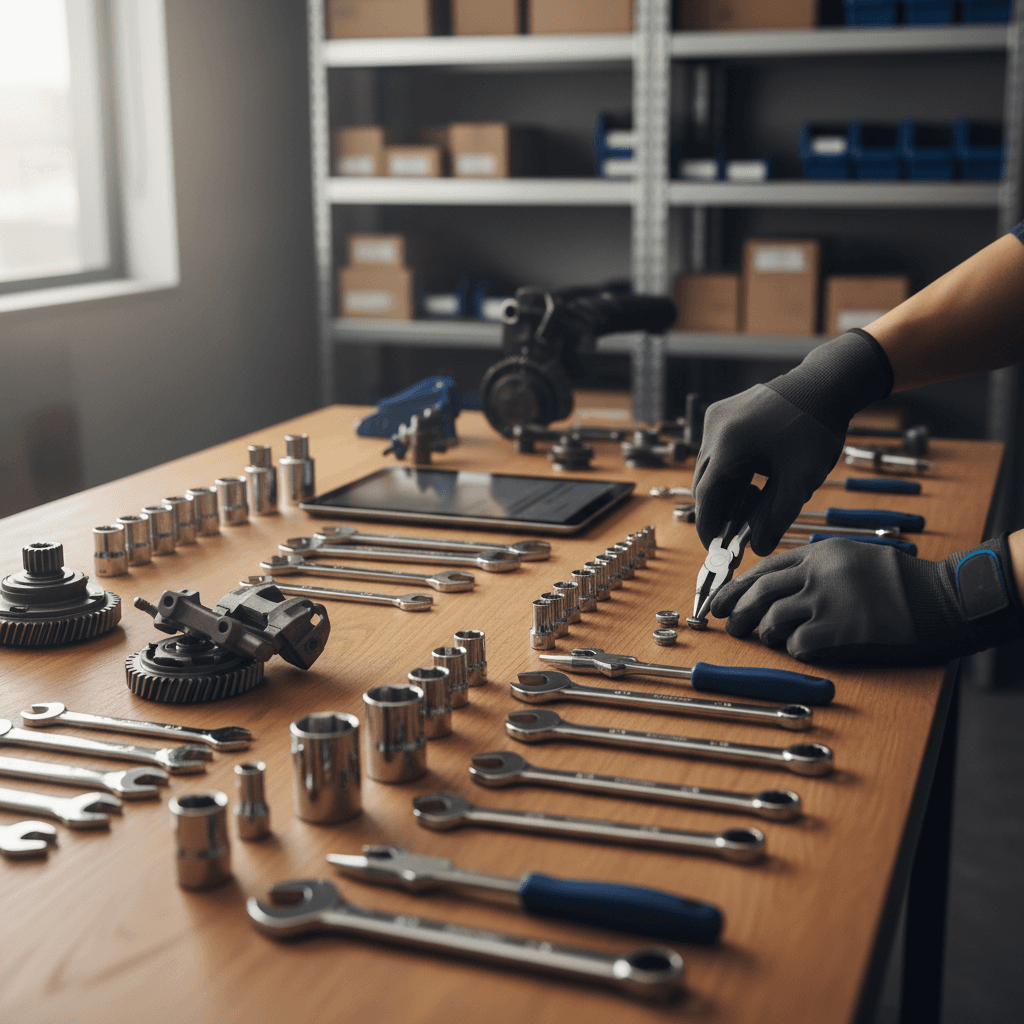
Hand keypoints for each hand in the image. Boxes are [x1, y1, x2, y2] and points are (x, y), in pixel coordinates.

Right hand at [692, 330, 893, 554]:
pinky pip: (718, 450)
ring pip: (710, 466)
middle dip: (718, 509)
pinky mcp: (723, 413)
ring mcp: (717, 418)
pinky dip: (730, 470)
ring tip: (752, 505)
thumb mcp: (800, 480)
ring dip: (726, 489)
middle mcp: (714, 428)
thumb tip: (759, 548)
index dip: (709, 524)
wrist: (825, 385)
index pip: (706, 495)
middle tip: (735, 532)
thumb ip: (777, 517)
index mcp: (728, 444)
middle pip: (704, 481)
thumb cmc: (815, 428)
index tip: (715, 547)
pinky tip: (754, 481)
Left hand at [709, 537, 1023, 664]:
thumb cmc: (899, 583)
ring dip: (765, 634)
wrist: (941, 600)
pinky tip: (802, 647)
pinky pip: (798, 644)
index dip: (737, 586)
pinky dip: (794, 649)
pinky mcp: (839, 631)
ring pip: (773, 620)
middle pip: (760, 593)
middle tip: (726, 625)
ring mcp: (828, 602)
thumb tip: (776, 588)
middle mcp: (818, 574)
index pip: (765, 568)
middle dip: (736, 611)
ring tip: (767, 639)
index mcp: (820, 553)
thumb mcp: (852, 558)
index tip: (720, 599)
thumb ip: (815, 568)